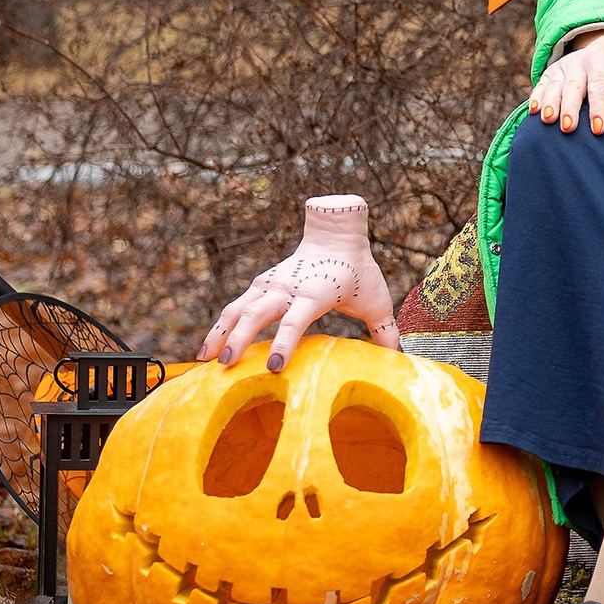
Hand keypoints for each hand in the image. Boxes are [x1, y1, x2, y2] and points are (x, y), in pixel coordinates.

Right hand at [199, 194, 400, 369]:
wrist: (336, 235)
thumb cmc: (358, 271)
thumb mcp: (375, 300)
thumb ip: (385, 330)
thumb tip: (400, 360)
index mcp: (314, 292)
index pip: (295, 320)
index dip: (284, 343)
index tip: (273, 368)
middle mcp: (287, 286)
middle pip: (256, 314)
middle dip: (239, 339)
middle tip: (226, 367)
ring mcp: (270, 284)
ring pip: (237, 309)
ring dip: (220, 334)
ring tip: (204, 360)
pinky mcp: (260, 285)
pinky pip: (235, 307)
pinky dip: (220, 327)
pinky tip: (207, 350)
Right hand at [533, 28, 603, 133]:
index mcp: (602, 59)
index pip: (599, 84)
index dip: (599, 107)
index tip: (598, 129)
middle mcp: (579, 60)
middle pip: (574, 86)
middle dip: (571, 108)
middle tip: (569, 128)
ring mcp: (562, 66)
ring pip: (554, 86)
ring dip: (550, 104)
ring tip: (549, 121)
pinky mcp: (551, 74)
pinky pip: (541, 86)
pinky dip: (536, 98)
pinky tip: (534, 112)